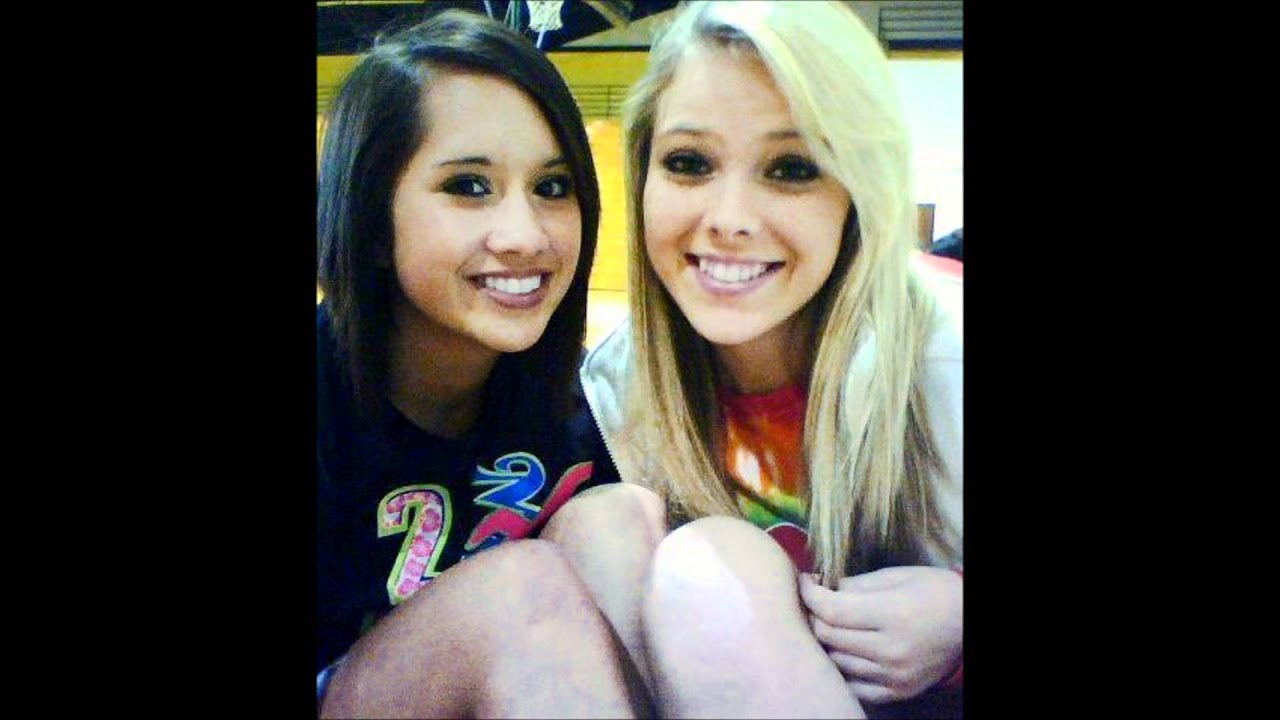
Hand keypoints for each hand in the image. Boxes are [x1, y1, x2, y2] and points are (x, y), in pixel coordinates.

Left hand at [798, 566, 961, 703]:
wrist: (968, 623)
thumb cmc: (933, 591)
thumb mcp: (896, 576)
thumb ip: (856, 585)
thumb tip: (821, 589)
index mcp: (892, 614)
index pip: (831, 610)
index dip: (809, 593)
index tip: (805, 581)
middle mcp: (891, 650)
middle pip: (828, 637)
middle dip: (815, 615)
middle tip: (817, 601)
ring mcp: (894, 675)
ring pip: (836, 662)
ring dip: (828, 642)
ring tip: (834, 624)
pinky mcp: (898, 692)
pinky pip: (855, 687)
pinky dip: (845, 670)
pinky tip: (848, 652)